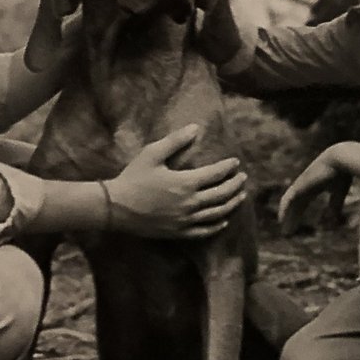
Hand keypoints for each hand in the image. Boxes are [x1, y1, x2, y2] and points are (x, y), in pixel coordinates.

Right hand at [106, 124, 246, 238]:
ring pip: (217, 214)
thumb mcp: (152, 153)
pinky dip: (217, 226)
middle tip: (243, 178)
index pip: (216, 174)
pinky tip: (223, 221)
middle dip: (235, 185)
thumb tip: (195, 127)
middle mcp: (190, 203)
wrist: (116, 207)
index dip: (228, 167)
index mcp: (186, 182)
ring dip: (232, 204)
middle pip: (221, 195)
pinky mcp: (179, 232)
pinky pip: (204, 231)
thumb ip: (175, 141)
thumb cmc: (133, 178)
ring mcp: (186, 220)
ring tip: (241, 196)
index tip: (235, 162)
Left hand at [278, 148, 342, 235]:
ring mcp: (300, 185)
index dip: (298, 214)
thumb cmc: (342, 174)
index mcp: (312, 188)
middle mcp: (304, 187)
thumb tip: (332, 220)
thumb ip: (334, 206)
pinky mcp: (299, 185)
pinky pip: (288, 199)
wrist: (340, 160)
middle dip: (291, 219)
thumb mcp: (338, 194)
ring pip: (289, 204)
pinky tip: (281, 219)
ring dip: (286, 217)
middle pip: (294, 206)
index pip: (302, 204)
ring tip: (284, 230)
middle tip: (287, 232)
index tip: (294, 225)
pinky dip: (284, 209)